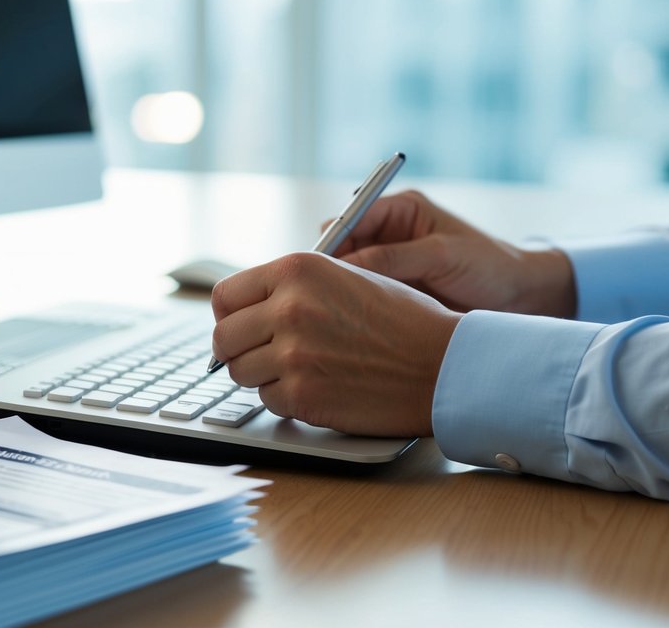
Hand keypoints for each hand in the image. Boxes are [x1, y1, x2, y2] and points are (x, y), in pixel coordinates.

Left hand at [209, 252, 461, 436]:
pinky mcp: (302, 394)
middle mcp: (289, 307)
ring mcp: (293, 354)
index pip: (225, 295)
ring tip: (302, 369)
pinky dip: (288, 399)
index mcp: (297, 269)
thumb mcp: (343, 277)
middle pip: (225, 337)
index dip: (231, 314)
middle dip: (240, 349)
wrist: (443, 363)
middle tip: (265, 355)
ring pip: (241, 372)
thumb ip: (291, 288)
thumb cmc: (402, 320)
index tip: (240, 326)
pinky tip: (320, 387)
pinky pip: (268, 400)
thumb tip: (240, 310)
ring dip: (264, 376)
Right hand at [330, 190, 576, 317]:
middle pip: (339, 248)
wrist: (521, 299)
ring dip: (341, 293)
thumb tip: (344, 266)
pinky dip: (354, 309)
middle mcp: (388, 235)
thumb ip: (393, 257)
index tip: (321, 271)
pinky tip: (353, 324)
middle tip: (324, 297)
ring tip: (338, 314)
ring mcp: (388, 266)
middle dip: (330, 270)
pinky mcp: (392, 293)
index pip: (348, 219)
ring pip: (346, 277)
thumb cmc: (489, 266)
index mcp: (399, 211)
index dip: (331, 243)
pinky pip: (361, 298)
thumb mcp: (441, 255)